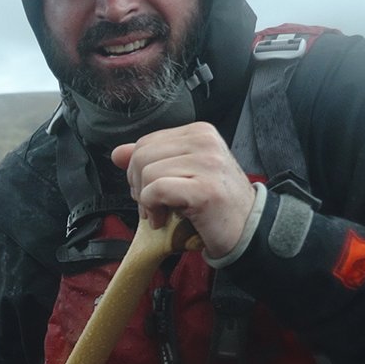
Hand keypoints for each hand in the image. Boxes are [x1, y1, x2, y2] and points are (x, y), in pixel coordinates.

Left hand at [110, 122, 253, 257]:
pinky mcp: (204, 189)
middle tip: (152, 205)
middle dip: (137, 185)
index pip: (146, 142)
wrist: (247, 230)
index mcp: (199, 133)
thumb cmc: (214, 205)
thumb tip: (117, 153)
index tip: (150, 191)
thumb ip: (150, 160)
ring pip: (147, 173)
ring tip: (161, 214)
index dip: (138, 171)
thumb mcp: (181, 174)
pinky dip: (152, 209)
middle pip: (141, 156)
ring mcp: (207, 163)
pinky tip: (163, 220)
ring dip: (146, 201)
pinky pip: (156, 190)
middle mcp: (205, 142)